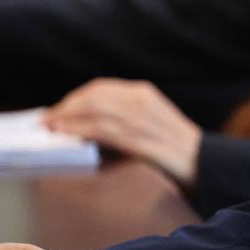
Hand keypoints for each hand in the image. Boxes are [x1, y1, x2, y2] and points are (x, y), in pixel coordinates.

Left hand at [45, 78, 203, 188]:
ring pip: (93, 110)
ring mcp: (139, 118)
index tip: (59, 109)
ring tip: (50, 127)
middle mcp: (140, 100)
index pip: (100, 88)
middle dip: (66, 107)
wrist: (201, 161)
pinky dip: (80, 130)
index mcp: (143, 92)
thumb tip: (89, 123)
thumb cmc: (174, 145)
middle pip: (93, 96)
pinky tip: (67, 136)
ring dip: (67, 119)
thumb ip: (125, 115)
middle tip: (48, 119)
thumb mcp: (151, 119)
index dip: (75, 98)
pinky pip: (101, 130)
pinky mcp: (137, 137)